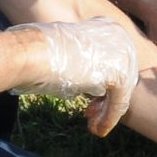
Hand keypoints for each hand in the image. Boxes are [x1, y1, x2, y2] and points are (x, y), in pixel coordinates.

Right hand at [13, 17, 138, 135]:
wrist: (33, 54)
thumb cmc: (40, 54)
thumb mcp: (70, 53)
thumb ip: (87, 63)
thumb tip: (97, 85)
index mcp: (108, 27)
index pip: (115, 60)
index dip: (105, 83)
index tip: (91, 99)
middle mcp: (121, 37)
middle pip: (123, 76)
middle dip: (107, 98)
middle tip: (89, 113)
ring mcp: (123, 54)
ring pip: (122, 91)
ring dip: (108, 112)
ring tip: (92, 124)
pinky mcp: (120, 74)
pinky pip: (119, 103)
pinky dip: (108, 118)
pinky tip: (96, 129)